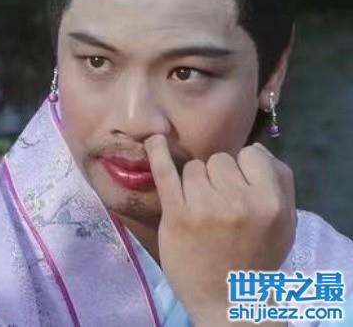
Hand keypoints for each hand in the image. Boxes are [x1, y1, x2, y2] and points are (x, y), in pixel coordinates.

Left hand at [145, 134, 295, 326]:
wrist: (229, 298)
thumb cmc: (257, 256)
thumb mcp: (285, 221)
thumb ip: (280, 180)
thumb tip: (256, 148)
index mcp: (270, 201)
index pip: (250, 154)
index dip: (243, 169)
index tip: (238, 188)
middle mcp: (239, 201)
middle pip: (218, 160)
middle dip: (217, 177)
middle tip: (218, 205)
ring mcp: (204, 206)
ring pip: (193, 167)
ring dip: (195, 183)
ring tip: (200, 210)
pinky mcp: (177, 214)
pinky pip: (165, 172)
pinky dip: (157, 153)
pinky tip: (154, 140)